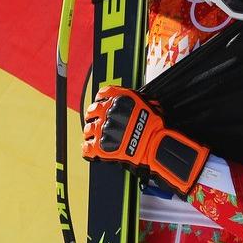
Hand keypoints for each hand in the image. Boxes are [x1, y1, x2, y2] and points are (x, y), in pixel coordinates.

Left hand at [82, 85, 210, 196]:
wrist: (154, 145)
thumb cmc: (155, 127)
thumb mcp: (150, 105)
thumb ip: (140, 100)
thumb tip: (142, 99)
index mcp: (119, 99)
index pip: (102, 93)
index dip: (101, 99)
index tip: (101, 103)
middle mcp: (108, 111)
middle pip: (92, 110)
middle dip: (93, 116)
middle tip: (97, 121)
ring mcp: (102, 129)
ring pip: (88, 128)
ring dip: (91, 133)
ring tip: (97, 136)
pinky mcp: (100, 146)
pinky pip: (87, 147)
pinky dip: (88, 149)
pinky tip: (93, 149)